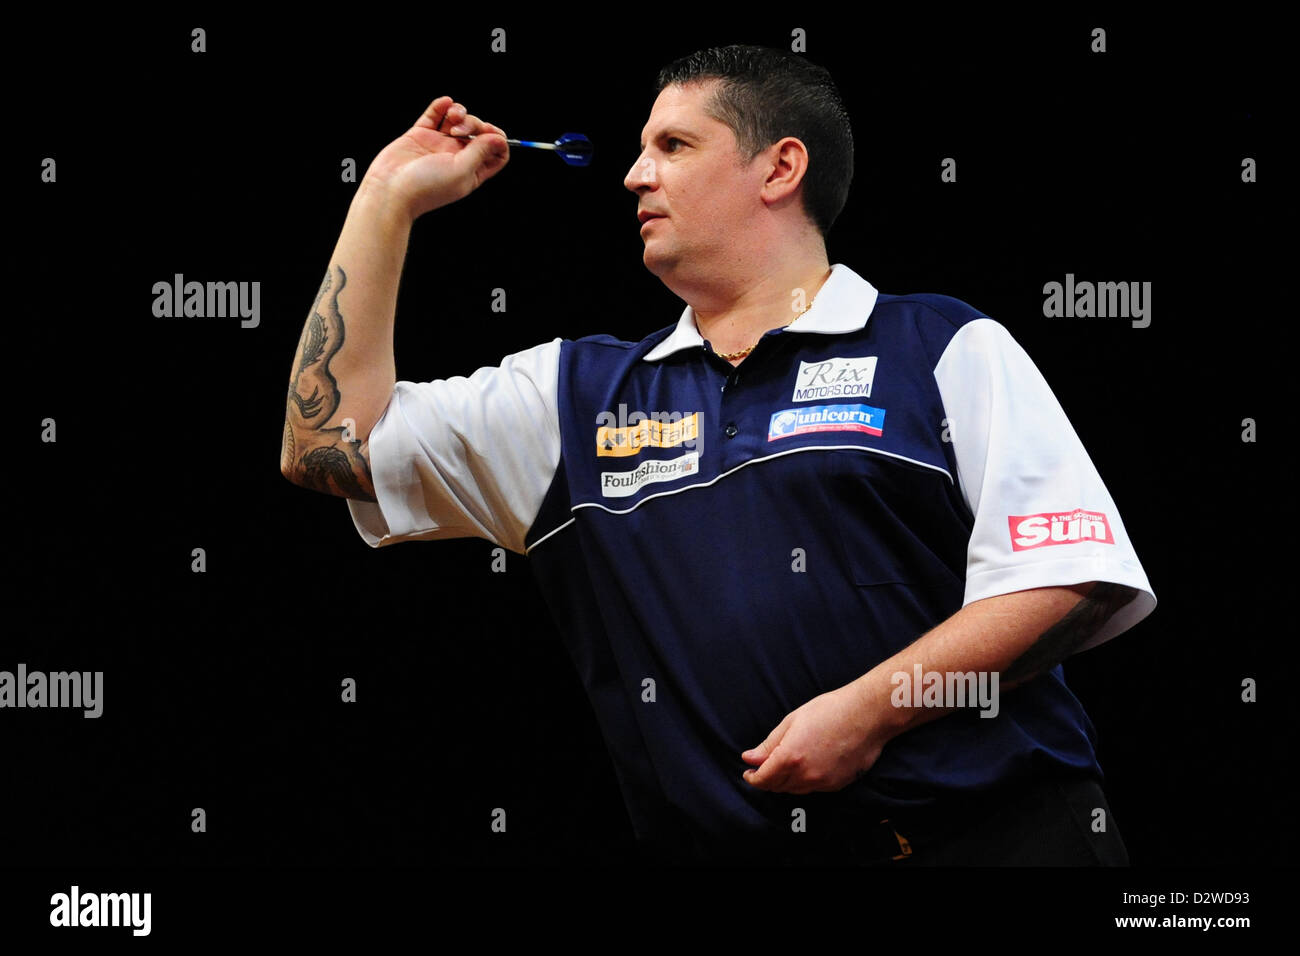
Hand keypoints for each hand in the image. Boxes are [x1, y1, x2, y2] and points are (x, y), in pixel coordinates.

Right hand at [363, 95, 509, 220]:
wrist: (391, 190)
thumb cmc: (427, 187)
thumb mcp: (462, 171)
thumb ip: (481, 152)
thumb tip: (499, 139)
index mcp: (472, 171)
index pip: (496, 152)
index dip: (496, 138)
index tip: (486, 133)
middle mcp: (457, 157)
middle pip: (478, 132)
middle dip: (473, 123)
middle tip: (458, 130)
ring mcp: (438, 145)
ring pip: (458, 120)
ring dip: (459, 112)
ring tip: (451, 117)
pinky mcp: (420, 135)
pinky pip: (435, 115)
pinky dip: (441, 106)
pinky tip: (445, 103)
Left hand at [741, 685, 886, 793]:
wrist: (867, 715)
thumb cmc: (829, 710)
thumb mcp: (793, 721)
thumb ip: (769, 744)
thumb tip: (749, 758)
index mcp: (790, 757)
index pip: (763, 780)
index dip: (752, 778)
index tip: (748, 773)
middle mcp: (805, 775)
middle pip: (777, 787)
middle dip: (767, 779)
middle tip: (763, 767)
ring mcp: (823, 782)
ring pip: (795, 790)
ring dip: (784, 782)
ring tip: (784, 765)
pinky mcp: (837, 785)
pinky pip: (813, 789)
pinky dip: (804, 782)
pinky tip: (806, 767)